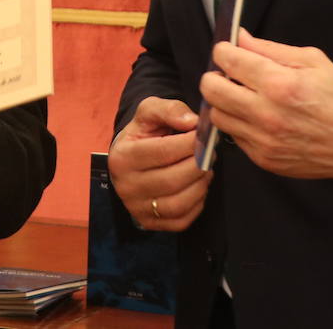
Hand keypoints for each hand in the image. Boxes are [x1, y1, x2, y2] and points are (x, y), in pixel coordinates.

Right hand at [106, 97, 210, 231]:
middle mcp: (125, 185)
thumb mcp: (150, 112)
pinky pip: (181, 220)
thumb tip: (191, 122)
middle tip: (210, 153)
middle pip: (173, 179)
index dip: (191, 143)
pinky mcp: (149, 222)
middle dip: (199, 165)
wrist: (130, 158)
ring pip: (179, 203)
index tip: (205, 136)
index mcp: (123, 156)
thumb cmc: (143, 134)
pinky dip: (197, 204)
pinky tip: (197, 187)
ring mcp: (136, 207)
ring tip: (205, 169)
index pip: (163, 151)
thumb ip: (170, 110)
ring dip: (201, 185)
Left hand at [200, 32, 332, 179]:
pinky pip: (234, 136)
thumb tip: (240, 38)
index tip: (228, 50)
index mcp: (280, 84)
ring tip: (243, 96)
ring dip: (224, 101)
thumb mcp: (313, 61)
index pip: (228, 60)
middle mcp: (267, 114)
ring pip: (216, 115)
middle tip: (231, 73)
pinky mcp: (264, 160)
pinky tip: (257, 116)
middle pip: (210, 89)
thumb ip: (270, 49)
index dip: (224, 50)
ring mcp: (264, 141)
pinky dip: (239, 123)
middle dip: (216, 75)